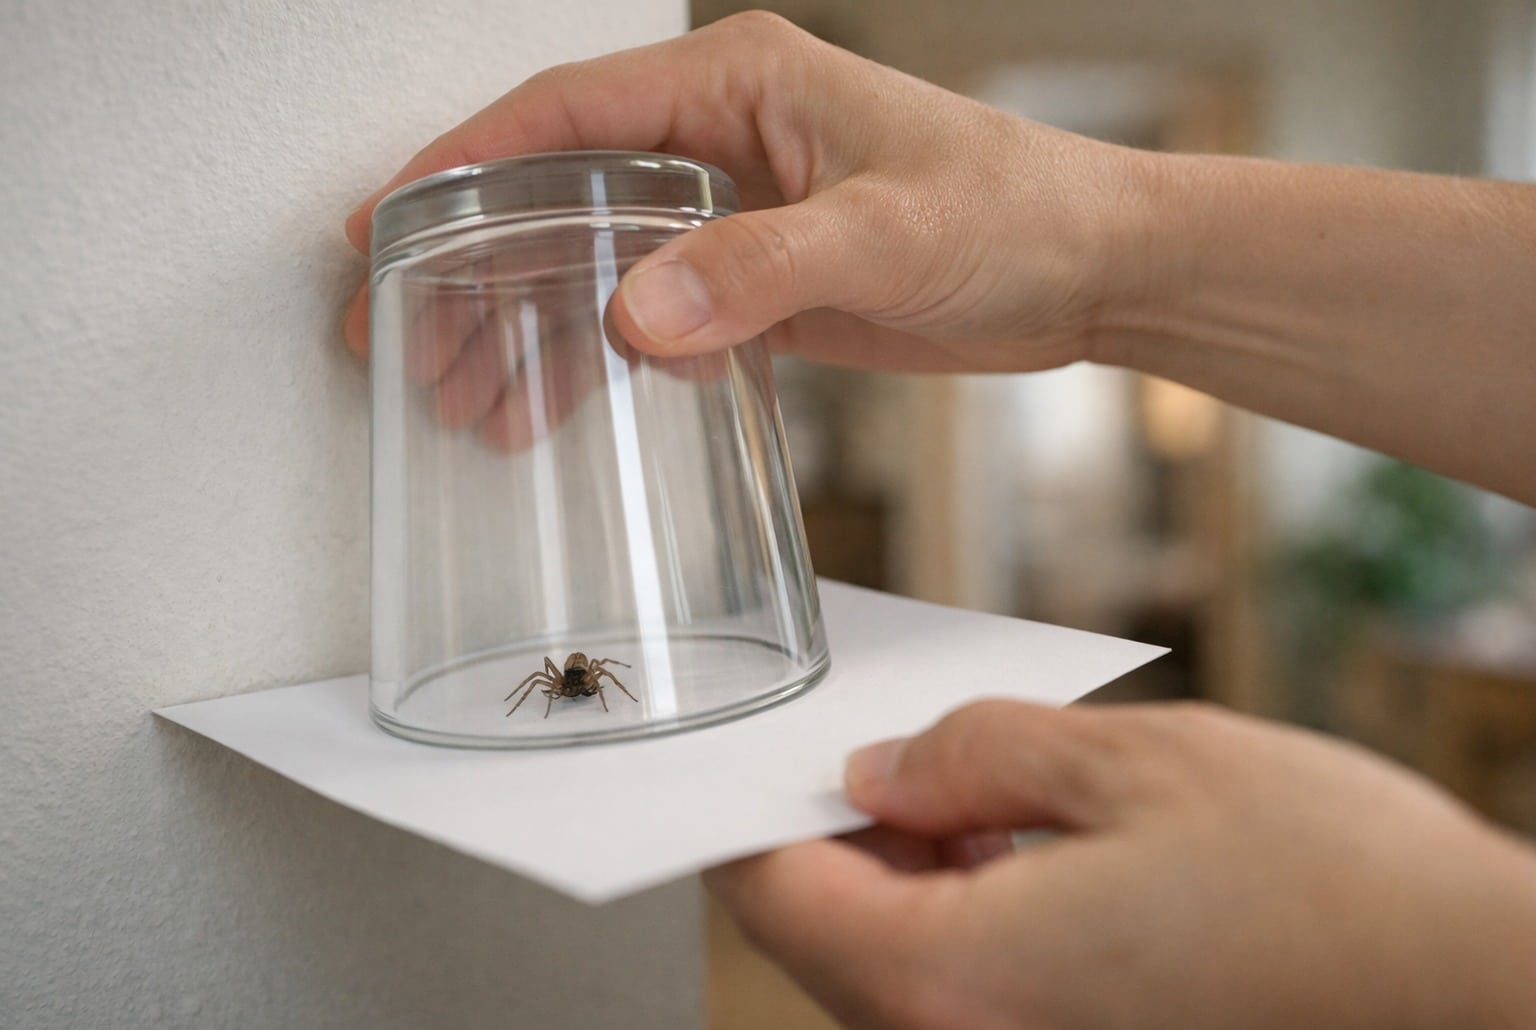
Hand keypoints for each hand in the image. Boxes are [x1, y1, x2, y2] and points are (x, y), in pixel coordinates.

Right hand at [343, 12, 1148, 377]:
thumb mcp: (886, 232)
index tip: (385, 222)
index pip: (566, 112)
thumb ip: (763, 266)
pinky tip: (554, 408)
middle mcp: (722, 141)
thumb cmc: (1014, 211)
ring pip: (594, 262)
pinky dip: (597, 361)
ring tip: (464, 401)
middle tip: (400, 336)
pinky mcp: (758, 284)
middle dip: (475, 263)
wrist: (1090, 272)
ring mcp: (735, 216)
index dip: (463, 163)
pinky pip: (650, 316)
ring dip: (527, 326)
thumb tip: (635, 312)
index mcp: (737, 85)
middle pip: (560, 193)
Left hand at [707, 700, 1535, 1028]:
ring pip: (900, 967)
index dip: (739, 812)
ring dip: (904, 875)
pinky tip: (1018, 850)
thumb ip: (978, 759)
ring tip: (963, 783)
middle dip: (834, 833)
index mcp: (956, 982)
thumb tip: (878, 775)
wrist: (1489, 997)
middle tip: (872, 741)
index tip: (737, 751)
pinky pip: (972, 994)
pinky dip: (965, 918)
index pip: (773, 899)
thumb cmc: (1334, 885)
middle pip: (829, 939)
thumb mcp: (1134, 766)